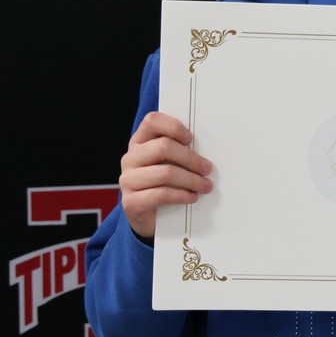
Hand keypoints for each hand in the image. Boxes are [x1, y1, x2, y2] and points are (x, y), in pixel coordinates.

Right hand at [119, 111, 213, 238]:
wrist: (145, 216)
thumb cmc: (161, 183)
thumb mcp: (167, 162)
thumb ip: (177, 150)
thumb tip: (206, 146)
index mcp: (139, 142)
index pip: (152, 121)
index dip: (174, 127)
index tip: (190, 139)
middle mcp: (130, 158)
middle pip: (163, 147)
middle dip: (191, 158)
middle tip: (207, 168)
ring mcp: (128, 180)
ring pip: (165, 173)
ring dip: (191, 180)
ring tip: (205, 186)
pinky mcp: (131, 202)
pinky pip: (161, 195)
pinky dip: (182, 195)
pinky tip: (192, 197)